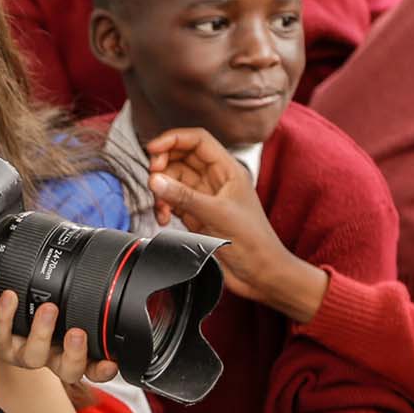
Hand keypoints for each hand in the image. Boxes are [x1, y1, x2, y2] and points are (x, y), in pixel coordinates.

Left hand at [0, 291, 120, 387]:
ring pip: (34, 356)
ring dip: (42, 332)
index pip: (94, 368)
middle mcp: (51, 358)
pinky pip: (2, 334)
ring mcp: (26, 354)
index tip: (110, 362)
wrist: (4, 328)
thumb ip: (84, 302)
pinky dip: (5, 316)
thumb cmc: (42, 316)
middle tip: (77, 334)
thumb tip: (102, 265)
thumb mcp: (68, 309)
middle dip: (75, 353)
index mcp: (73, 354)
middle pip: (68, 369)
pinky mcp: (2, 346)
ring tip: (48, 309)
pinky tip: (10, 297)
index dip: (103, 370)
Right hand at [143, 127, 325, 322]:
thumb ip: (184, 197)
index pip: (197, 141)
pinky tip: (165, 219)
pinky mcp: (195, 216)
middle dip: (163, 165)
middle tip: (154, 178)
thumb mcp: (217, 214)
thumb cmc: (254, 242)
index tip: (153, 150)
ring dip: (161, 191)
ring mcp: (204, 198)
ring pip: (173, 180)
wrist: (260, 273)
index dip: (174, 139)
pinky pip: (172, 202)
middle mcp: (215, 180)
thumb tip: (156, 180)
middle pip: (181, 157)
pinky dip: (163, 208)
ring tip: (161, 206)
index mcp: (228, 170)